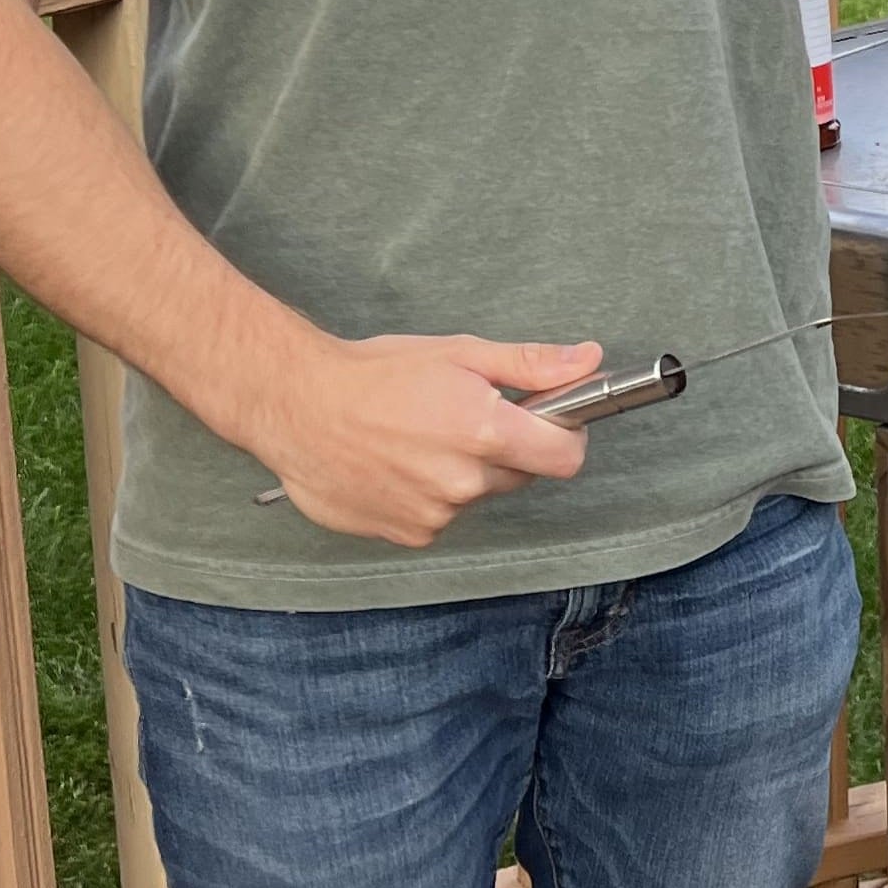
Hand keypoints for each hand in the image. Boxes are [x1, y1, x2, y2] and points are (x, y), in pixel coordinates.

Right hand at [244, 333, 599, 545]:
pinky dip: (430, 493)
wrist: (298, 408)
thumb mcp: (462, 353)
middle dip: (507, 448)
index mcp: (484, 433)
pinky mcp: (406, 534)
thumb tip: (589, 360)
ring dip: (464, 471)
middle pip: (521, 474)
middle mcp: (463, 483)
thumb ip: (531, 365)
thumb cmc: (377, 374)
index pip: (564, 457)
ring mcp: (434, 515)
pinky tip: (398, 463)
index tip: (550, 419)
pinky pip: (441, 515)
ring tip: (419, 436)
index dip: (565, 436)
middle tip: (465, 416)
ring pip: (477, 494)